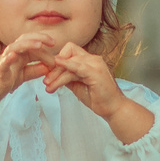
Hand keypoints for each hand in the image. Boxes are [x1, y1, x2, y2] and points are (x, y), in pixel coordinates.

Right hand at [0, 30, 66, 128]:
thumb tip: (49, 67)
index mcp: (17, 56)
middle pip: (25, 40)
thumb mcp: (21, 76)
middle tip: (53, 42)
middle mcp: (10, 55)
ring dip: (27, 44)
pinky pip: (2, 64)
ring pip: (15, 47)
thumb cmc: (1, 83)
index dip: (45, 48)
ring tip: (39, 45)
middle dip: (39, 38)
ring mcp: (3, 62)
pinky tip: (13, 55)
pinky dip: (8, 59)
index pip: (33, 46)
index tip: (57, 56)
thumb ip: (34, 71)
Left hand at [40, 43, 154, 143]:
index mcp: (89, 60)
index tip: (49, 74)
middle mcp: (93, 59)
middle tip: (46, 82)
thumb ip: (67, 77)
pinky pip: (78, 67)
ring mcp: (95, 64)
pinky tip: (57, 65)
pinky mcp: (96, 72)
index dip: (57, 60)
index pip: (69, 51)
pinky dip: (66, 65)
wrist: (113, 109)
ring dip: (57, 74)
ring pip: (70, 62)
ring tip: (49, 87)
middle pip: (68, 53)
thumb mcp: (77, 85)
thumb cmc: (98, 98)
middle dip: (54, 68)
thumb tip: (53, 74)